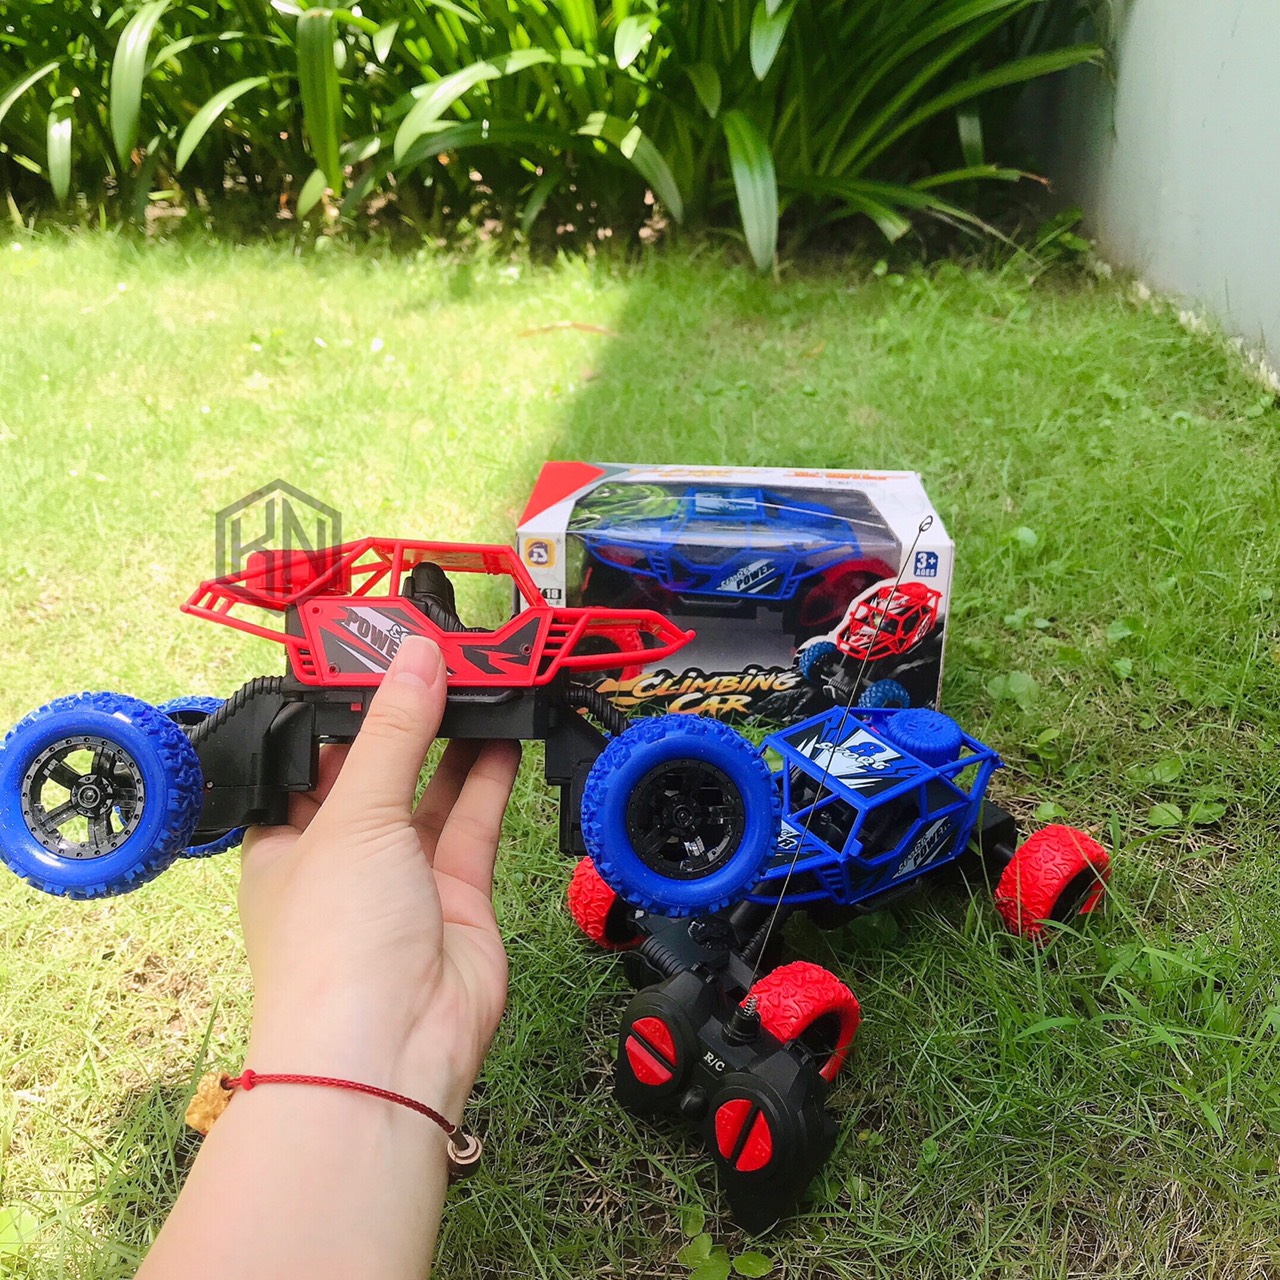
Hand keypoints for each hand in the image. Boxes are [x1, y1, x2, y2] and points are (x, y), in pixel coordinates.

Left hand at [237, 635, 520, 1118]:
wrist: (388, 1051)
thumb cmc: (333, 938)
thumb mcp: (353, 816)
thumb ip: (393, 733)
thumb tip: (418, 655)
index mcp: (285, 839)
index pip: (311, 757)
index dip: (343, 706)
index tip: (377, 651)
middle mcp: (342, 855)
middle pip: (377, 769)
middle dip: (407, 717)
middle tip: (443, 654)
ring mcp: (402, 876)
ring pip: (430, 791)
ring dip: (454, 739)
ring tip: (483, 680)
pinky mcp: (457, 893)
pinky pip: (472, 822)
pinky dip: (489, 778)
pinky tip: (505, 731)